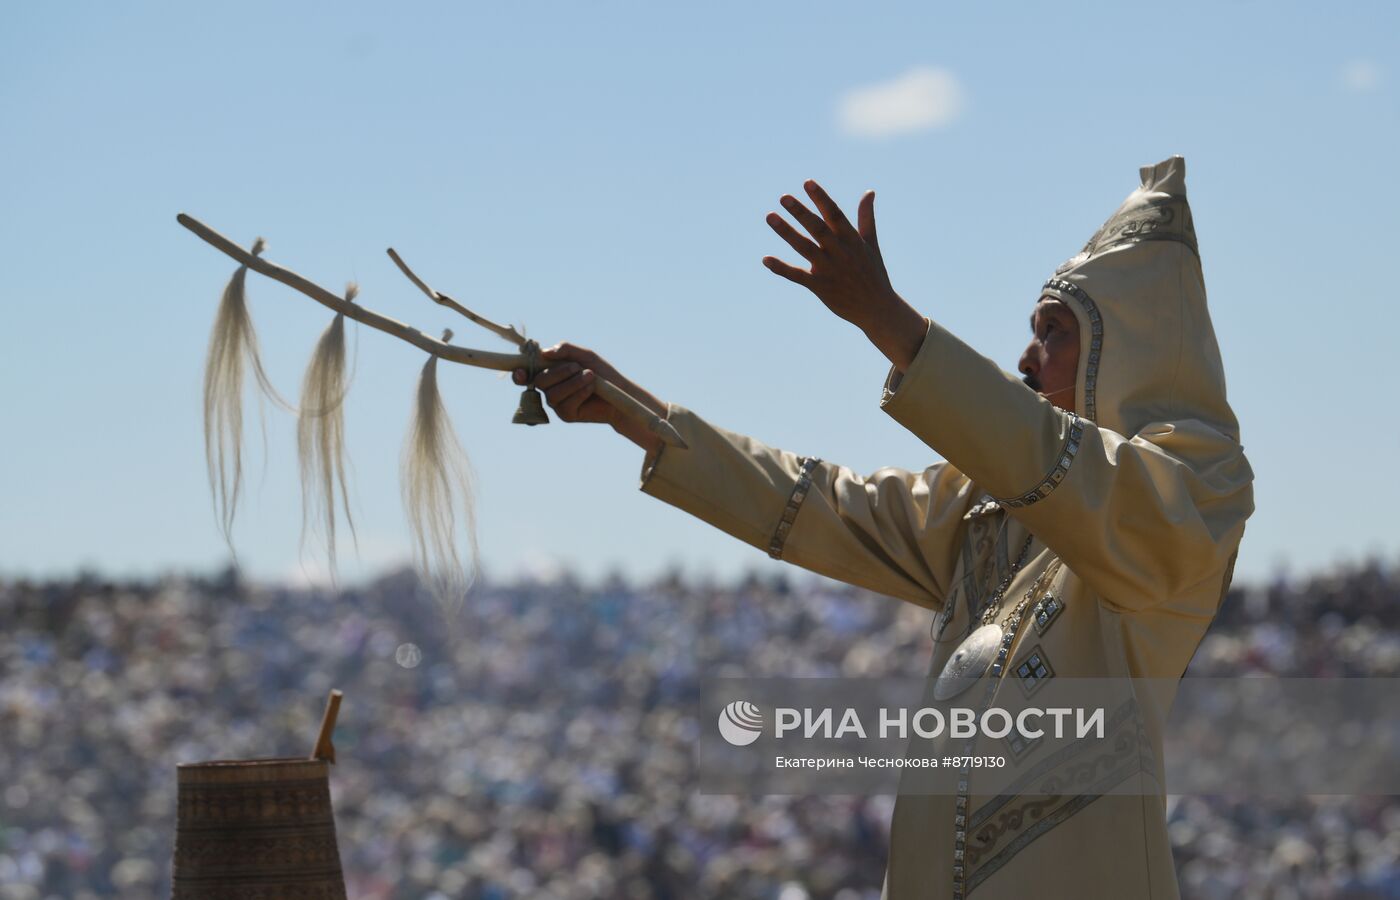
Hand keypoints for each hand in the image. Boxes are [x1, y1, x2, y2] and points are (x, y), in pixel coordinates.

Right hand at [512, 344, 665, 451]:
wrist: (619, 392)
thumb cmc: (601, 373)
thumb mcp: (585, 356)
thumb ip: (566, 350)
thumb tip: (546, 351)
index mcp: (549, 372)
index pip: (527, 372)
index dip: (520, 372)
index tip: (520, 371)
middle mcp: (549, 388)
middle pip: (539, 381)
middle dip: (559, 371)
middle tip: (578, 367)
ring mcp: (557, 404)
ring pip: (552, 394)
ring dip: (572, 382)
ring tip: (591, 376)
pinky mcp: (567, 415)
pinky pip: (565, 404)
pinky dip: (579, 392)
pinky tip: (592, 387)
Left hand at [763, 180, 924, 370]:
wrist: (878, 309)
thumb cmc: (873, 274)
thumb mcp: (871, 244)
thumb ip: (866, 218)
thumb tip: (869, 192)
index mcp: (852, 240)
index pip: (835, 214)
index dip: (821, 198)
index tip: (807, 183)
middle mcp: (840, 252)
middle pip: (818, 228)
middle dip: (801, 212)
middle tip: (784, 197)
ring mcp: (829, 270)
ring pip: (805, 247)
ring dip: (787, 232)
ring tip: (769, 216)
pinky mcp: (820, 287)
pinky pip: (798, 276)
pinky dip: (781, 268)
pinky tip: (765, 259)